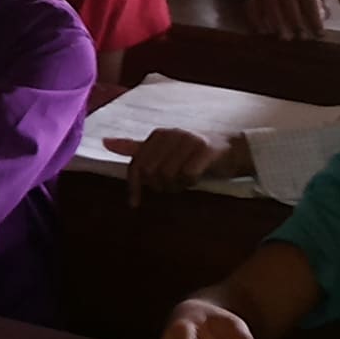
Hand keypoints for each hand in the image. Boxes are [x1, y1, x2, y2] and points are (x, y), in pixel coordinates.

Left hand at [116, 126, 237, 195]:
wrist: (234, 150)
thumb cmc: (195, 153)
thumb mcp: (163, 149)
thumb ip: (136, 148)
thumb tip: (105, 142)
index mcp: (158, 135)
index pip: (137, 164)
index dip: (134, 186)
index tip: (135, 204)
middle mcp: (172, 134)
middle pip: (151, 173)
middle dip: (159, 186)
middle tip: (172, 187)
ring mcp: (189, 140)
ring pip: (169, 175)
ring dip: (176, 186)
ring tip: (185, 182)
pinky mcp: (206, 149)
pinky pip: (189, 174)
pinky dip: (191, 182)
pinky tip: (197, 179)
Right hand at [246, 0, 330, 38]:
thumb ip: (322, 7)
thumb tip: (322, 18)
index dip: (315, 18)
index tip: (320, 34)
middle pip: (288, 2)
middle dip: (295, 22)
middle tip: (302, 38)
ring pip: (269, 5)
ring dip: (277, 23)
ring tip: (284, 37)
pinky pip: (253, 9)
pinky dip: (256, 21)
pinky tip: (264, 33)